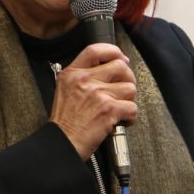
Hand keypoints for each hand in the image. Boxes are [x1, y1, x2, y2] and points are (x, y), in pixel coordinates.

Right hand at [50, 43, 136, 158]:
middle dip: (127, 78)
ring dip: (128, 100)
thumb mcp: (65, 90)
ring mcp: (98, 93)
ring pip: (130, 88)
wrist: (61, 143)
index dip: (113, 51)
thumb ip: (82, 77)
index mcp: (72, 73)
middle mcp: (85, 80)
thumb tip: (109, 69)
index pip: (96, 50)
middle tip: (124, 90)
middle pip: (120, 66)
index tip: (120, 58)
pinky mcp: (109, 109)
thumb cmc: (65, 122)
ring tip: (118, 110)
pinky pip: (132, 108)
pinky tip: (120, 122)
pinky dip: (130, 118)